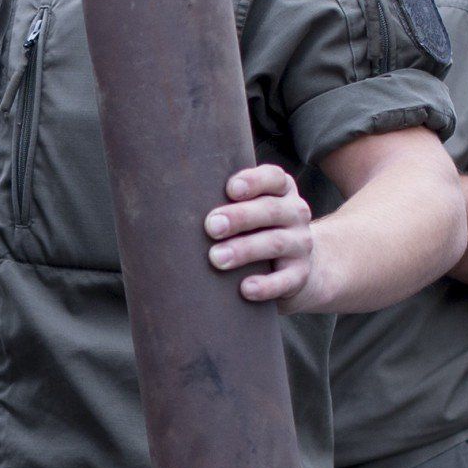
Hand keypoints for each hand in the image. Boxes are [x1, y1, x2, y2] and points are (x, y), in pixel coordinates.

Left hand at [207, 162, 314, 305]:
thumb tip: (167, 202)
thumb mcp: (250, 211)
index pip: (273, 178)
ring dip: (245, 250)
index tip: (230, 189)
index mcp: (281, 191)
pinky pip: (284, 281)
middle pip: (270, 210)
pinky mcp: (299, 275)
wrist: (298, 269)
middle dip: (239, 217)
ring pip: (274, 243)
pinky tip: (245, 289)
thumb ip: (222, 201)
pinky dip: (265, 286)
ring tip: (216, 258)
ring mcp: (300, 245)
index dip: (254, 181)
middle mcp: (294, 213)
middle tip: (211, 226)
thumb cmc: (256, 232)